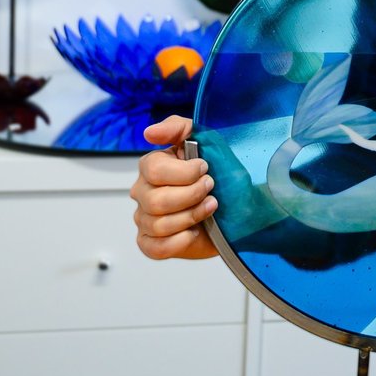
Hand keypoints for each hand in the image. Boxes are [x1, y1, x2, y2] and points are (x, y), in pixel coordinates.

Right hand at [130, 115, 218, 260]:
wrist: (232, 208)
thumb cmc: (216, 174)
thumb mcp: (203, 141)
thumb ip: (177, 127)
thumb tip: (149, 132)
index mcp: (150, 167)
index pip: (154, 170)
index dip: (185, 172)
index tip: (204, 168)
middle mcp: (142, 193)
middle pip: (157, 200)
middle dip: (192, 195)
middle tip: (210, 189)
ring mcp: (144, 220)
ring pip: (160, 224)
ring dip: (192, 216)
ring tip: (210, 208)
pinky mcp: (150, 244)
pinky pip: (157, 248)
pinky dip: (180, 241)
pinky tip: (194, 231)